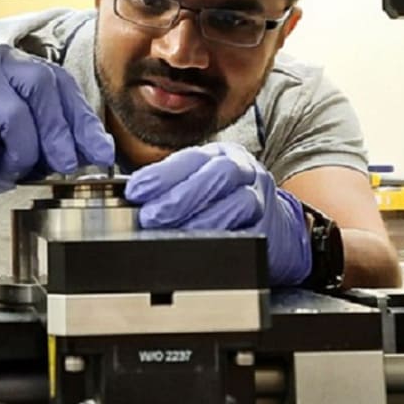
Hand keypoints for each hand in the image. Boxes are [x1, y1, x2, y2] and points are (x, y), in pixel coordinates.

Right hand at [0, 44, 114, 220]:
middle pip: (39, 84)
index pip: (60, 83)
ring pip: (11, 112)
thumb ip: (68, 143)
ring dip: (17, 152)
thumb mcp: (38, 150)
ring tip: (4, 163)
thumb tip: (103, 150)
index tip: (100, 154)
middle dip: (56, 132)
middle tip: (64, 164)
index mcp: (19, 66)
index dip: (83, 120)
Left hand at [125, 142, 311, 285]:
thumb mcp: (197, 180)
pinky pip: (247, 236)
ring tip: (170, 235)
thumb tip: (130, 197)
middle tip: (150, 217)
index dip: (161, 175)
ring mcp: (259, 199)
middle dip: (180, 197)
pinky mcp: (268, 230)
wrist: (272, 222)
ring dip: (200, 222)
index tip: (135, 192)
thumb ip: (169, 184)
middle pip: (218, 175)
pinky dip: (221, 242)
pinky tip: (198, 249)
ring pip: (237, 204)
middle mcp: (243, 171)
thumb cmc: (223, 198)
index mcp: (220, 154)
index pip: (191, 158)